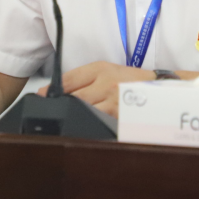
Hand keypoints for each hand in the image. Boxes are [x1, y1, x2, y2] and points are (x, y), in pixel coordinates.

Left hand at [37, 62, 152, 116]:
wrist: (158, 88)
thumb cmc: (130, 79)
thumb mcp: (106, 70)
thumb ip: (81, 79)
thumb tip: (51, 91)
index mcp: (100, 69)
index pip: (68, 80)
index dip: (51, 90)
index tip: (40, 97)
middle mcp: (105, 84)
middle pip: (73, 99)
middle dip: (61, 106)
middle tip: (48, 114)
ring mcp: (113, 102)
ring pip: (83, 113)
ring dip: (73, 118)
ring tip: (65, 124)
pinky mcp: (119, 118)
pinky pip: (97, 124)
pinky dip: (88, 127)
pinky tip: (83, 129)